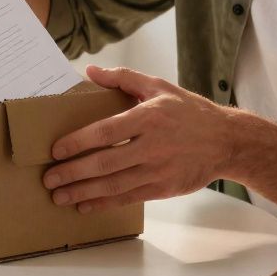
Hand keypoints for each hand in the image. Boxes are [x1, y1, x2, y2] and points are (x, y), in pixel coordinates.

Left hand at [43, 65, 239, 212]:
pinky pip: (128, 198)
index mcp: (149, 117)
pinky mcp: (164, 188)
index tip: (55, 150)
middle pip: (104, 162)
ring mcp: (159, 169)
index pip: (106, 131)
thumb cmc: (190, 111)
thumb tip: (90, 71)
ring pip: (114, 184)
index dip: (78, 142)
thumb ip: (123, 78)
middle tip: (49, 178)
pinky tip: (85, 204)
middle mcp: (153, 145)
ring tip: (58, 196)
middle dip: (72, 172)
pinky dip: (104, 203)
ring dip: (83, 192)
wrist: (227, 141)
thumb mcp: (159, 87)